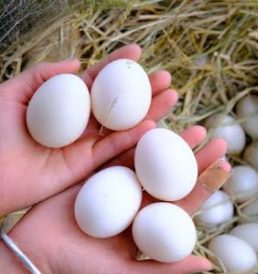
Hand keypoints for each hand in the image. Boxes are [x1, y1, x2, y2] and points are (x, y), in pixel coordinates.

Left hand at [0, 44, 178, 214]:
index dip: (116, 66)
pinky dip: (133, 140)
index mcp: (63, 103)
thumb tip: (77, 64)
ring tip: (171, 97)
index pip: (96, 80)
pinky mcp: (87, 167)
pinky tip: (151, 126)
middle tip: (166, 78)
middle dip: (144, 90)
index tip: (137, 52)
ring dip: (150, 113)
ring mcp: (85, 145)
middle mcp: (79, 123)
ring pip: (124, 127)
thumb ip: (42, 77)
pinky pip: (114, 152)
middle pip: (118, 104)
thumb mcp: (11, 94)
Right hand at [3, 126, 228, 273]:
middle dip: (194, 157)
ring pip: (148, 160)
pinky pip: (115, 151)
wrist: (35, 258)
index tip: (224, 165)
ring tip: (191, 125)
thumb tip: (208, 263)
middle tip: (216, 137)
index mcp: (151, 226)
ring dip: (169, 141)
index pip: (184, 202)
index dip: (205, 183)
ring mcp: (116, 187)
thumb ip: (166, 269)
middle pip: (173, 177)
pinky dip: (132, 137)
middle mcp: (138, 204)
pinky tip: (151, 122)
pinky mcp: (92, 173)